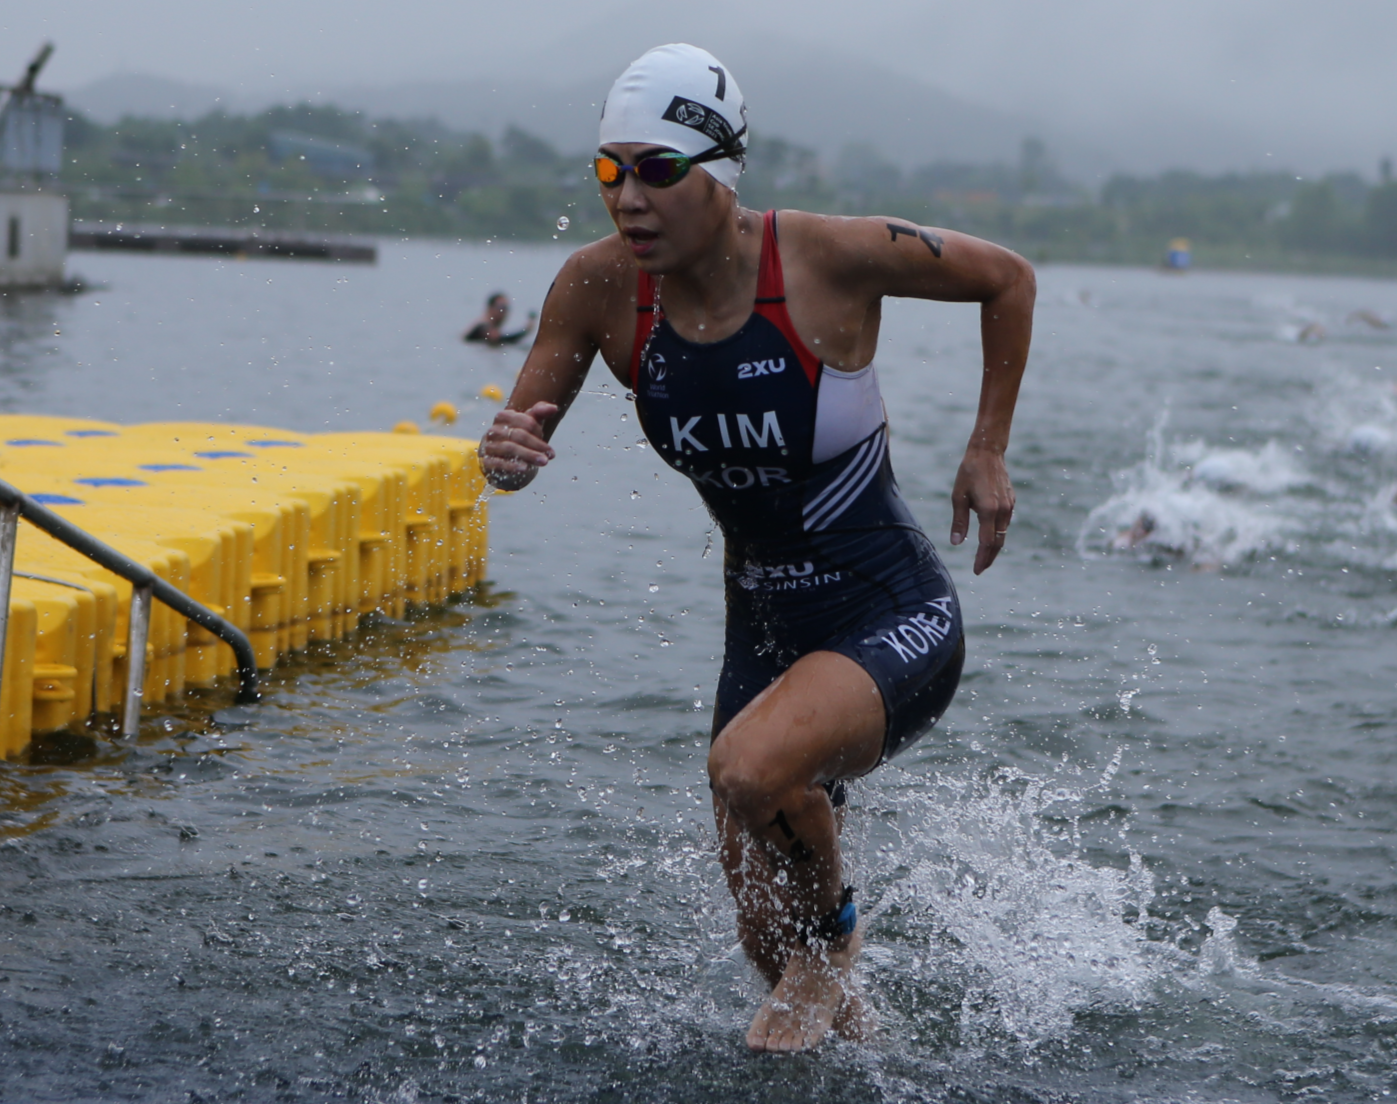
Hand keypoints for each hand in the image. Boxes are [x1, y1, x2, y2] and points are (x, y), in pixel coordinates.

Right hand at [478, 401, 557, 489]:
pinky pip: (498, 462)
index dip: (538, 431)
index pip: (524, 421)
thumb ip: (540, 413)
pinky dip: (512, 465)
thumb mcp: (530, 425)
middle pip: (517, 434)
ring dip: (529, 455)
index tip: (548, 446)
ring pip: (509, 448)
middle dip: (536, 444)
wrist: (505, 463)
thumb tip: (554, 408)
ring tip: (544, 461)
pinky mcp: (486, 461)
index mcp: (503, 417)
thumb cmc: (520, 440)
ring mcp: (488, 446)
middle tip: (551, 455)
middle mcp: (493, 430)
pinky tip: (525, 468)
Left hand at [949, 446, 1014, 574]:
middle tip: (980, 569)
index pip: (986, 542)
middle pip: (998, 542)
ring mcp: (1009, 505)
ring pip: (1003, 533)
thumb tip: (956, 543)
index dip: (981, 558)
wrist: (988, 453)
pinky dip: (998, 533)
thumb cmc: (968, 473)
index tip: (976, 570)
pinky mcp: (1011, 501)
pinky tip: (990, 536)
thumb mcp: (958, 497)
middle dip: (989, 557)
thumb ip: (959, 521)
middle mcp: (1002, 510)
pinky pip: (1005, 522)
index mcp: (988, 510)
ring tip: (984, 557)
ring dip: (994, 546)